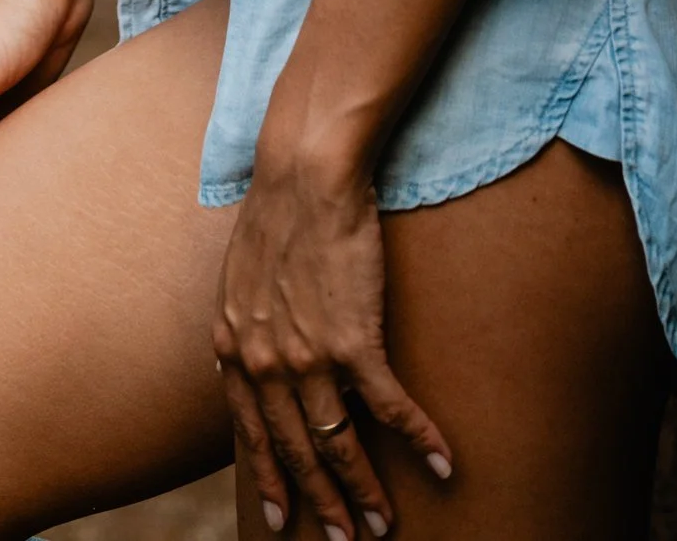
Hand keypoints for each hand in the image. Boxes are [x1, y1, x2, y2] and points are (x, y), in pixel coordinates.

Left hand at [212, 145, 451, 539]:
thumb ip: (243, 329)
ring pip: (339, 444)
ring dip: (365, 490)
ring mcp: (308, 355)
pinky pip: (389, 407)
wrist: (305, 172)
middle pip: (296, 451)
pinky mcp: (354, 339)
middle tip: (345, 539)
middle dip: (321, 502)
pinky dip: (419, 439)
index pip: (252, 433)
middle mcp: (265, 362)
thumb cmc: (276, 213)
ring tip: (384, 523)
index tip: (281, 518)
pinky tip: (442, 462)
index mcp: (234, 346)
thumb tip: (244, 362)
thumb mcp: (237, 279)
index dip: (270, 479)